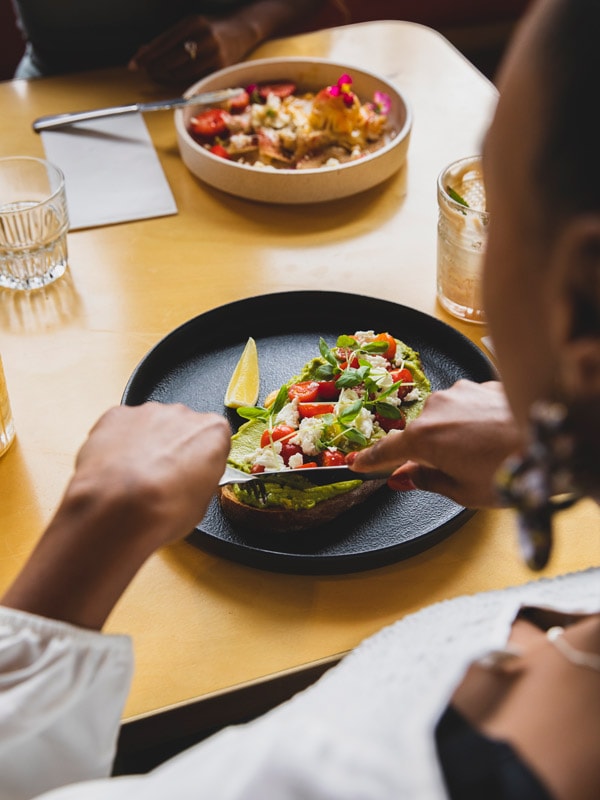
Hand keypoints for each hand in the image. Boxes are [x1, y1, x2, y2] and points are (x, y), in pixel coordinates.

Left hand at [2, 403, 230, 628]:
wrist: (116, 511)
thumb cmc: (162, 515)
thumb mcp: (199, 507)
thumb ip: (200, 484)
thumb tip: (188, 485)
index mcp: (212, 433)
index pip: (215, 438)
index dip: (200, 463)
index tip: (191, 480)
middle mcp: (180, 414)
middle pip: (181, 428)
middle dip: (172, 451)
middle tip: (161, 484)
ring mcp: (145, 412)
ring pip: (149, 427)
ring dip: (144, 447)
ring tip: (132, 483)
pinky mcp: (113, 417)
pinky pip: (121, 428)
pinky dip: (118, 445)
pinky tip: (113, 472)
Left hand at [129, 14, 255, 84]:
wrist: (242, 29)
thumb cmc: (211, 28)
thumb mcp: (190, 26)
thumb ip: (168, 39)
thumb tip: (144, 52)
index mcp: (192, 22)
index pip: (163, 42)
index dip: (147, 55)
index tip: (134, 64)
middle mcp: (203, 37)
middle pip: (171, 59)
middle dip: (155, 67)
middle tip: (146, 72)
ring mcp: (213, 54)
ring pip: (181, 71)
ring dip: (166, 76)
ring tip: (158, 74)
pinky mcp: (220, 67)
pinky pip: (194, 78)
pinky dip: (181, 79)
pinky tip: (174, 77)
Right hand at [349, 380, 522, 507]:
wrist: (554, 440)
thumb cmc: (509, 472)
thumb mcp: (463, 492)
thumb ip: (427, 481)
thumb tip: (405, 478)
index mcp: (423, 438)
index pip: (386, 451)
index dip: (370, 460)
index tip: (355, 463)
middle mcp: (436, 408)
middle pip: (420, 433)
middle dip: (430, 451)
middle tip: (453, 470)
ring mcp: (460, 392)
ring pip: (445, 416)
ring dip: (455, 433)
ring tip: (483, 454)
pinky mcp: (483, 384)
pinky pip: (468, 405)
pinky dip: (475, 420)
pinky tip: (495, 436)